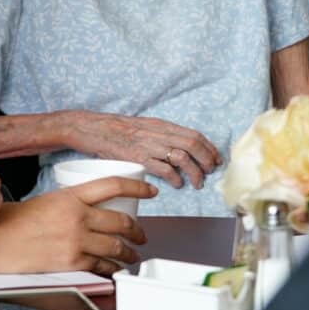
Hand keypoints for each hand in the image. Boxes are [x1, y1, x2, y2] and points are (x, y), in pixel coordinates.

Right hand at [0, 176, 156, 275]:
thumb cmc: (15, 221)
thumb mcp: (47, 201)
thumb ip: (72, 205)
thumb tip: (92, 211)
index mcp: (70, 196)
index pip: (114, 186)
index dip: (137, 187)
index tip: (151, 191)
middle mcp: (77, 216)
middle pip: (122, 221)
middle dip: (138, 231)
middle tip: (141, 234)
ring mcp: (76, 240)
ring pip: (117, 247)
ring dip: (130, 253)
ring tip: (132, 255)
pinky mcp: (72, 262)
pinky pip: (102, 266)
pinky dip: (112, 269)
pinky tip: (114, 269)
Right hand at [65, 111, 221, 188]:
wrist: (91, 127)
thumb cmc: (115, 129)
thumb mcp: (142, 126)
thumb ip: (159, 135)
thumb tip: (177, 148)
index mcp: (160, 125)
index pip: (194, 134)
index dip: (209, 148)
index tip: (216, 159)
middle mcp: (157, 133)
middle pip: (193, 144)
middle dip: (207, 160)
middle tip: (210, 172)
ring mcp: (148, 144)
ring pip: (182, 156)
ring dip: (194, 171)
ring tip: (197, 182)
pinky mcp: (137, 156)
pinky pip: (163, 168)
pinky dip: (174, 178)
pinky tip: (177, 184)